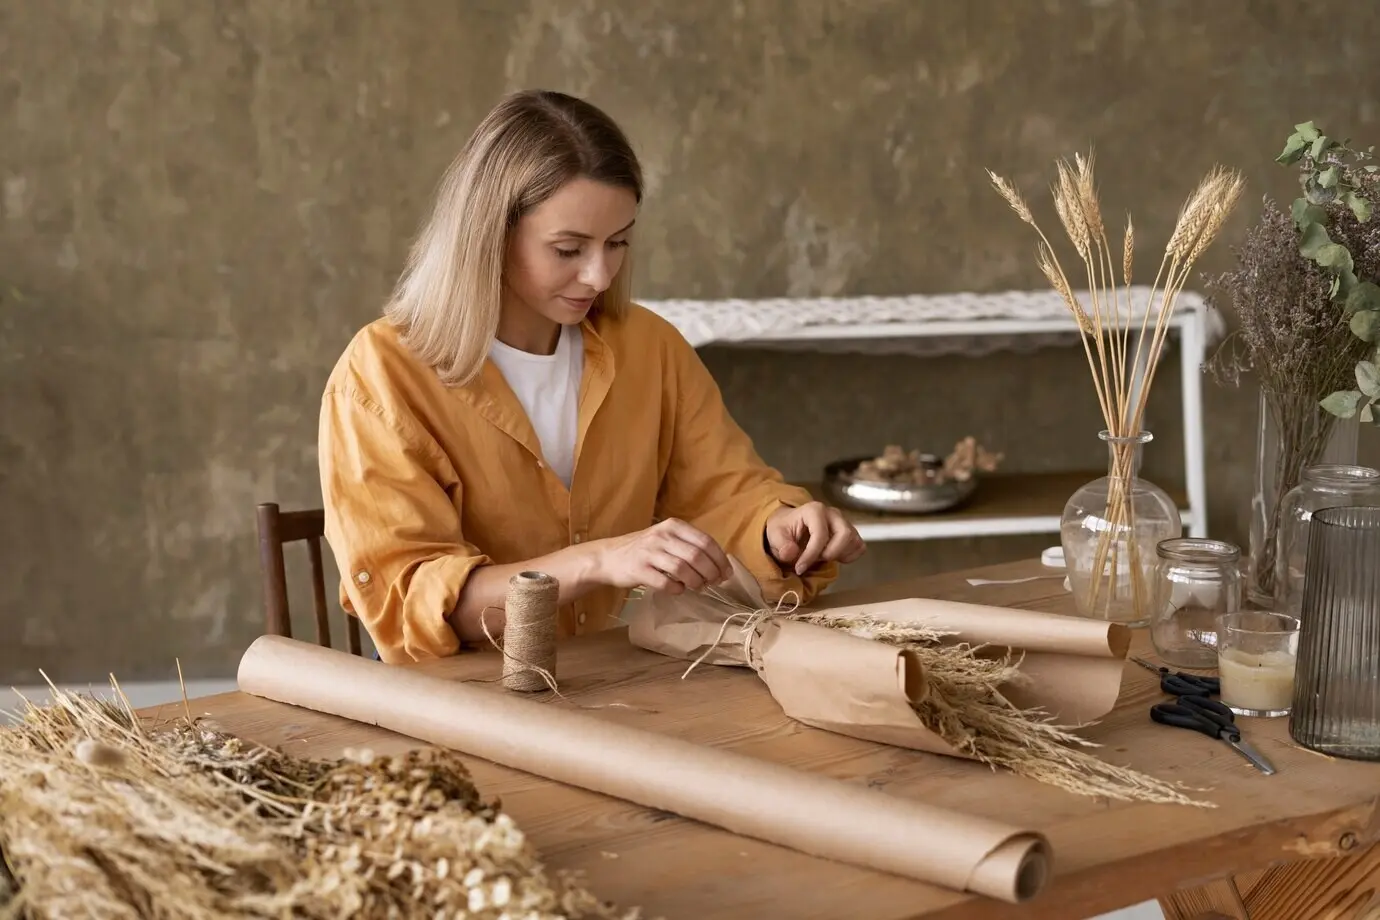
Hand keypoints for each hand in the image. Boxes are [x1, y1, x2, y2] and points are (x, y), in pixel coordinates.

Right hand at [590, 518, 731, 594]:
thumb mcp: (666, 538)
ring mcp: (649, 552)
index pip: (706, 541)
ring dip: (696, 582)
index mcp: (673, 526)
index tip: (726, 573)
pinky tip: (678, 590)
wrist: (608, 557)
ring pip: (683, 569)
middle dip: (711, 572)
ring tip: (698, 587)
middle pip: (697, 555)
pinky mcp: (639, 570)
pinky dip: (677, 589)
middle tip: (714, 583)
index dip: (720, 559)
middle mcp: (662, 536)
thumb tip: (718, 564)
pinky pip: (665, 583)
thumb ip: (689, 546)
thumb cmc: (643, 550)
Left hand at [764, 502, 865, 575]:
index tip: (800, 568)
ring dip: (839, 554)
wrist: (790, 526)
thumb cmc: (783, 530)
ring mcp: (844, 522)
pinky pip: (859, 546)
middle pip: (845, 534)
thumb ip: (781, 545)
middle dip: (830, 553)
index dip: (811, 555)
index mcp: (814, 510)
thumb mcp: (775, 536)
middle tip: (815, 559)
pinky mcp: (851, 532)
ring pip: (854, 541)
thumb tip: (792, 553)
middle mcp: (833, 513)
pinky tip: (833, 557)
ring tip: (822, 557)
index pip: (820, 534)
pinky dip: (849, 556)